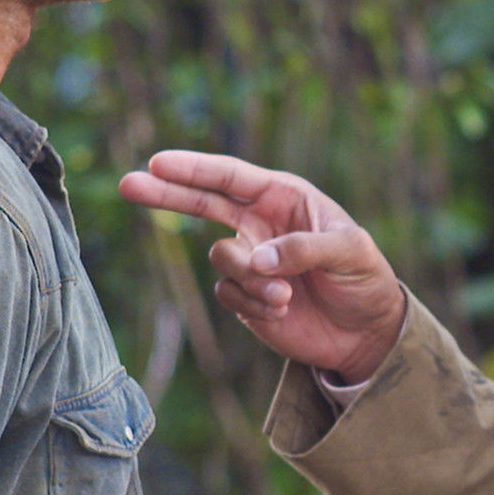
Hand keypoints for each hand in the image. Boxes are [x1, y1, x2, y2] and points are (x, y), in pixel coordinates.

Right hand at [118, 150, 405, 383]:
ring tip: (286, 296)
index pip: (231, 177)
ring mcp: (250, 260)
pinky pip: (228, 294)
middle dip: (166, 193)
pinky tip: (283, 310)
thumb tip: (259, 258)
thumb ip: (306, 248)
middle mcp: (260, 223)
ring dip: (249, 279)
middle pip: (201, 202)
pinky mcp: (245, 296)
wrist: (365, 331)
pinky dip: (252, 303)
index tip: (158, 163)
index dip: (194, 169)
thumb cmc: (364, 276)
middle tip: (128, 183)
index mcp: (284, 198)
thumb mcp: (350, 251)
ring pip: (221, 259)